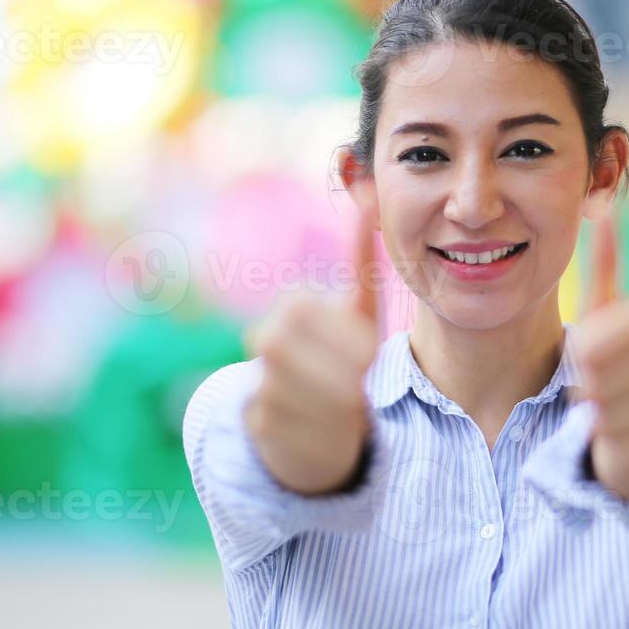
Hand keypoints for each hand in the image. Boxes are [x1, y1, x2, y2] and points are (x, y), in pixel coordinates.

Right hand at [242, 207, 382, 495]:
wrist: (323, 414)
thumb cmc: (347, 354)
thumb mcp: (362, 313)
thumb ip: (363, 262)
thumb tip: (371, 195)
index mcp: (293, 307)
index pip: (302, 311)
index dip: (338, 335)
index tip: (370, 352)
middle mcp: (266, 340)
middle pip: (280, 349)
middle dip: (327, 368)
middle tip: (361, 383)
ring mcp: (257, 380)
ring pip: (280, 390)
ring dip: (323, 402)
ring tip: (352, 407)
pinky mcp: (258, 423)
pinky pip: (282, 428)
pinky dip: (314, 433)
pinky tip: (337, 432)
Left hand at [573, 209, 628, 502]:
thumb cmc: (618, 370)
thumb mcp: (603, 320)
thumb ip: (601, 268)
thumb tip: (602, 207)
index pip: (594, 341)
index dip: (582, 358)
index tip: (590, 364)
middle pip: (600, 376)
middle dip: (590, 390)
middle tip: (600, 394)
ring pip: (613, 411)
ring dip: (601, 418)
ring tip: (613, 414)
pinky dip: (616, 445)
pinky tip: (626, 437)